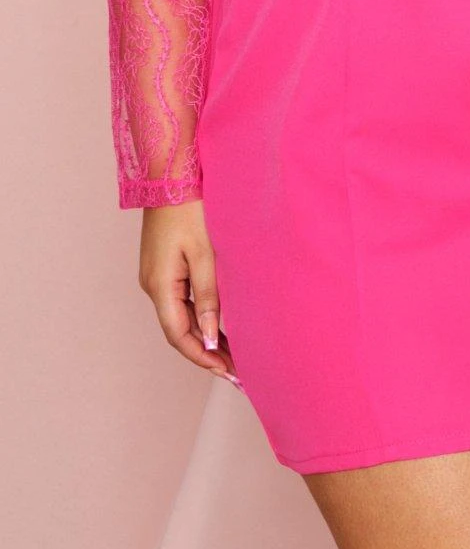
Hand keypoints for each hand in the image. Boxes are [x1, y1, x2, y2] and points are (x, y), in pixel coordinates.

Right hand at [138, 200, 242, 386]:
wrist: (171, 176)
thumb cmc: (189, 209)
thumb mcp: (204, 254)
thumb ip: (207, 296)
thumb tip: (208, 337)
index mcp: (160, 285)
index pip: (179, 335)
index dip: (203, 357)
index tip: (228, 373)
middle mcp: (153, 285)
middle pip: (179, 330)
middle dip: (206, 352)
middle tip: (236, 370)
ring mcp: (156, 275)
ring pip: (180, 317)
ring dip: (203, 336)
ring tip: (231, 353)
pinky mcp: (164, 266)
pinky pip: (180, 300)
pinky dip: (199, 316)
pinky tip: (216, 324)